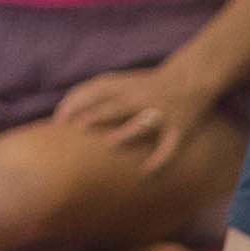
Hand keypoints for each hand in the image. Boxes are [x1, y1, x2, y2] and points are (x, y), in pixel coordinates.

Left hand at [52, 65, 214, 166]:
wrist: (191, 78)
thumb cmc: (148, 85)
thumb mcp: (122, 82)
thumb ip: (98, 94)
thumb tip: (64, 113)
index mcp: (124, 86)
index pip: (95, 91)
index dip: (76, 104)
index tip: (58, 121)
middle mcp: (140, 99)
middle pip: (115, 106)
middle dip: (96, 115)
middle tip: (77, 128)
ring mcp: (160, 114)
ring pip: (141, 123)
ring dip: (126, 132)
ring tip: (110, 144)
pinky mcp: (178, 129)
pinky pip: (169, 147)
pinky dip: (160, 159)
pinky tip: (147, 172)